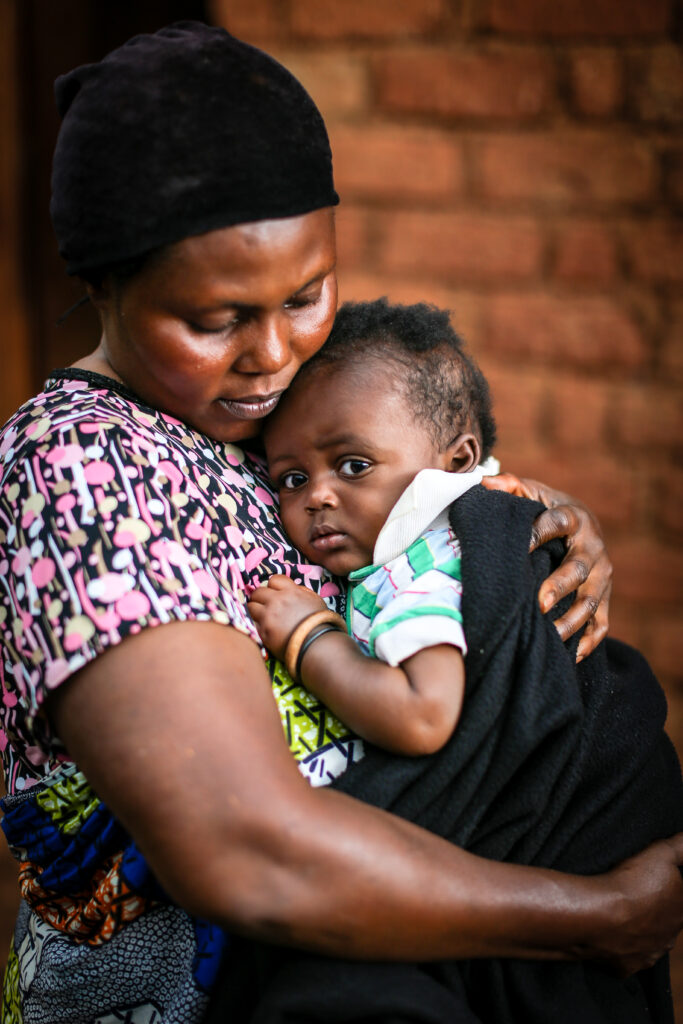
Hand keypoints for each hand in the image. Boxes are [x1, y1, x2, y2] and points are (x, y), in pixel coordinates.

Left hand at [247, 575, 328, 659]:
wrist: (317, 644)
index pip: (274, 579)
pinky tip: (265, 628)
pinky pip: (253, 623)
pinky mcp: (263, 631)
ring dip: (255, 610)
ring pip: (251, 606)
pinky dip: (257, 624)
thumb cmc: (320, 623)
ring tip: (262, 616)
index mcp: (291, 592)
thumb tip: (292, 589)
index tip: (275, 594)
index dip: (274, 587)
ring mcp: (268, 616)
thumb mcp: (315, 600)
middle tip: (265, 605)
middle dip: (261, 597)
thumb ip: (301, 591)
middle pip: (258, 591)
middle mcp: (277, 601)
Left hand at [482, 473, 611, 660]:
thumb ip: (509, 486)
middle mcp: (592, 548)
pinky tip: (572, 656)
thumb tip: (483, 482)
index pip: (557, 523)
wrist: (584, 524)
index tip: (520, 545)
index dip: (539, 532)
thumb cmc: (547, 509)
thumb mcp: (531, 493)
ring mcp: (602, 575)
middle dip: (560, 585)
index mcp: (573, 518)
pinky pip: (602, 623)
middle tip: (539, 602)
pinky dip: (590, 640)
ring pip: (592, 601)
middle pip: (580, 569)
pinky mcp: (604, 597)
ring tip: (550, 634)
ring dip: (572, 620)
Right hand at [586, 834, 682, 975]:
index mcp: (682, 912)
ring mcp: (648, 955)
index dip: (668, 888)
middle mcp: (669, 938)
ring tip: (620, 913)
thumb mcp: (661, 853)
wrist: (599, 915)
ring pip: (648, 943)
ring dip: (639, 931)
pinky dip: (620, 949)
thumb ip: (681, 847)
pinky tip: (609, 934)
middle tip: (634, 893)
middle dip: (654, 911)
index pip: (681, 900)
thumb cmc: (632, 883)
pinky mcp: (626, 967)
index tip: (649, 879)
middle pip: (665, 923)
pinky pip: (626, 959)